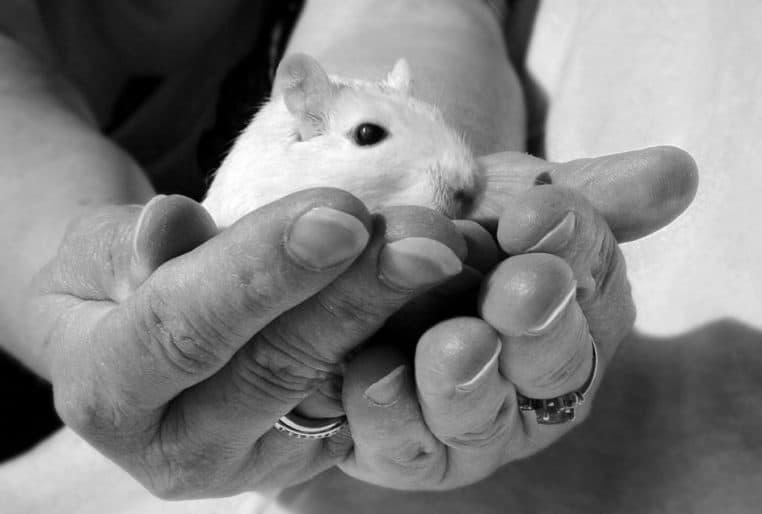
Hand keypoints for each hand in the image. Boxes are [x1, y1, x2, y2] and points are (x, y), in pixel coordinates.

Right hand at [27, 188, 470, 498]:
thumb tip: (170, 223)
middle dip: (356, 295)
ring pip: (334, 391)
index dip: (263, 272)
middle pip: (275, 368)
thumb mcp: (91, 254)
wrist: (130, 340)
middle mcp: (182, 448)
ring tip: (447, 252)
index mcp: (106, 395)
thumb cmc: (106, 284)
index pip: (184, 329)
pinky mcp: (305, 452)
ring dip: (397, 319)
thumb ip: (128, 247)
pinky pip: (365, 401)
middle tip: (428, 235)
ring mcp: (252, 460)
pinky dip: (408, 344)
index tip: (343, 214)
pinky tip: (453, 293)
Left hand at [335, 146, 697, 488]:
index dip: (571, 249)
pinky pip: (401, 445)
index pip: (594, 288)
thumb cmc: (461, 232)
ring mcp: (470, 424)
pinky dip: (390, 411)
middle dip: (537, 327)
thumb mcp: (516, 200)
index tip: (538, 212)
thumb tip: (676, 173)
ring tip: (457, 342)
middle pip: (550, 367)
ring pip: (478, 418)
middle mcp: (533, 385)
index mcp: (579, 321)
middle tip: (520, 288)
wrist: (372, 262)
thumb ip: (590, 195)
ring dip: (467, 381)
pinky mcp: (405, 451)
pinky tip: (372, 372)